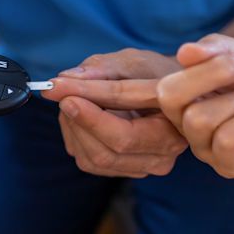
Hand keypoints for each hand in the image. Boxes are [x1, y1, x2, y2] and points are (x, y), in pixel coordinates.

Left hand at [44, 49, 186, 177]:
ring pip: (92, 159)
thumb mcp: (134, 62)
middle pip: (105, 154)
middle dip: (77, 122)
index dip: (89, 115)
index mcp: (173, 134)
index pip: (124, 136)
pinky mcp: (121, 170)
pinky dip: (75, 136)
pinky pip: (87, 161)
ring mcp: (141, 168)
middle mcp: (161, 160)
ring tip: (73, 98)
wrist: (168, 90)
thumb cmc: (155, 73)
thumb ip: (101, 70)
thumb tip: (63, 80)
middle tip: (62, 93)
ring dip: (73, 128)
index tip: (61, 90)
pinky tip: (80, 115)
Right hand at [156, 34, 233, 177]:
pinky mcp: (231, 168)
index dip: (204, 65)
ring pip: (199, 120)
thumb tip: (183, 52)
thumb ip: (214, 48)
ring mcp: (206, 150)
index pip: (165, 86)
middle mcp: (186, 128)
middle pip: (171, 100)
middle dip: (215, 74)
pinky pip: (227, 141)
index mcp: (183, 101)